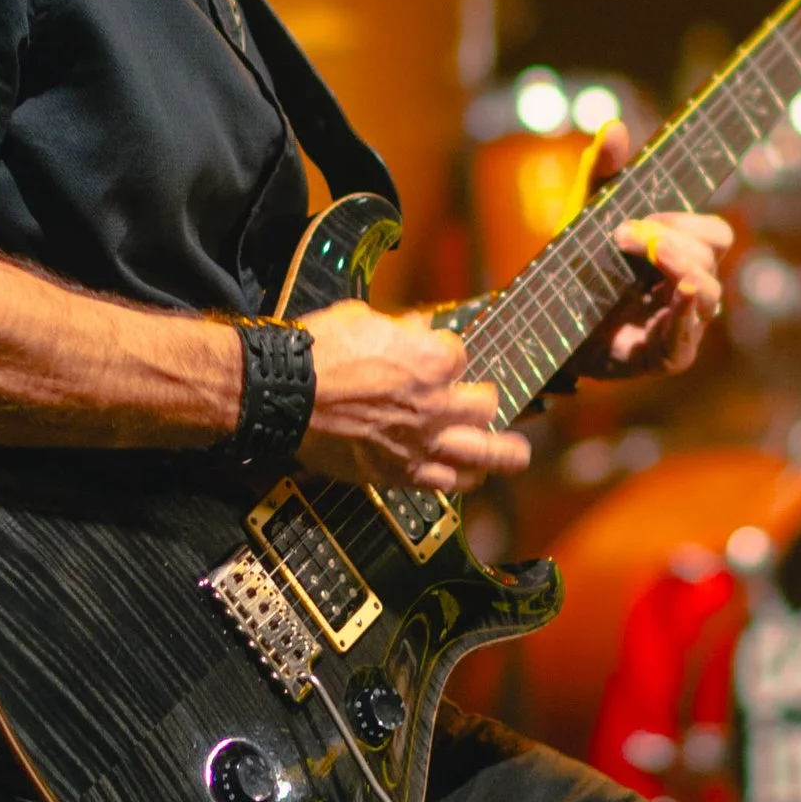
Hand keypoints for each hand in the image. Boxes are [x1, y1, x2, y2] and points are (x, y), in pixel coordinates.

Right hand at [300, 299, 530, 494]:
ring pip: (483, 453)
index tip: (436, 355)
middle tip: (486, 402)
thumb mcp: (363, 319)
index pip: (460, 355)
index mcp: (432, 360)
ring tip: (514, 454)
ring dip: (502, 452)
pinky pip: (444, 482)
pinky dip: (459, 479)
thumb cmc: (320, 353)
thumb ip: (399, 329)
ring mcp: (423, 442)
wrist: (286, 396)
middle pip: (486, 405)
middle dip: (486, 400)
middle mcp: (437, 404)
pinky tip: (468, 478)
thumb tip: (415, 330)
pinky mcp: (400, 471)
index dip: (447, 354)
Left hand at [579, 121, 731, 380]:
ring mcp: (679, 323)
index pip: (713, 233)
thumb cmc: (574, 271)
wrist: (540, 326)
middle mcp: (687, 288)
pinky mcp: (663, 356)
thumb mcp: (584, 216)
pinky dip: (685, 314)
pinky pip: (686, 338)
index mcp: (679, 255)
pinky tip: (679, 292)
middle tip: (623, 234)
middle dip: (673, 237)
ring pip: (708, 293)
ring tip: (648, 251)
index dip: (685, 220)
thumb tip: (614, 126)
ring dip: (681, 266)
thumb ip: (600, 174)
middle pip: (713, 255)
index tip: (641, 217)